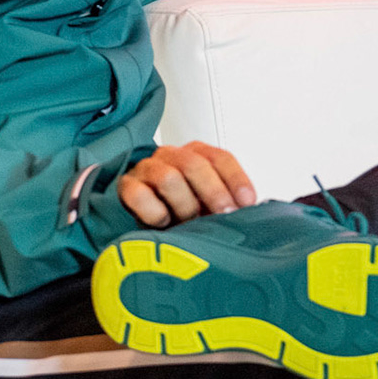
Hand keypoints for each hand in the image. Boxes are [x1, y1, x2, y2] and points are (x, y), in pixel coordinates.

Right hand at [118, 142, 257, 227]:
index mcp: (196, 154)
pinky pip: (139, 194)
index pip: (220, 158)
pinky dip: (154, 211)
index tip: (247, 203)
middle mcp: (171, 156)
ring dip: (183, 205)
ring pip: (168, 178)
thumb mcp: (205, 204)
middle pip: (194, 164)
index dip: (236, 179)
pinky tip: (162, 223)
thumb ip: (226, 204)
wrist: (135, 212)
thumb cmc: (178, 208)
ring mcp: (146, 169)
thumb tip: (252, 215)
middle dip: (214, 192)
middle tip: (224, 215)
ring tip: (188, 224)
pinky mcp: (125, 186)